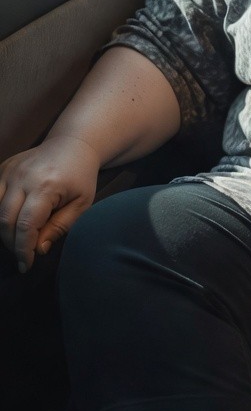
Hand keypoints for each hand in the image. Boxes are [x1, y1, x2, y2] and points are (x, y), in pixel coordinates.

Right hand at [0, 135, 99, 273]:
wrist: (72, 144)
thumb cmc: (81, 176)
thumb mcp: (81, 204)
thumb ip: (60, 227)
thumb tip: (38, 249)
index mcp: (46, 186)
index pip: (25, 225)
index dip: (23, 249)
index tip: (26, 265)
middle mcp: (23, 177)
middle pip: (5, 219)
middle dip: (11, 244)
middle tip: (22, 256)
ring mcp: (9, 171)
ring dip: (3, 230)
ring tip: (17, 241)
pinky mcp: (3, 168)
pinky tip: (10, 223)